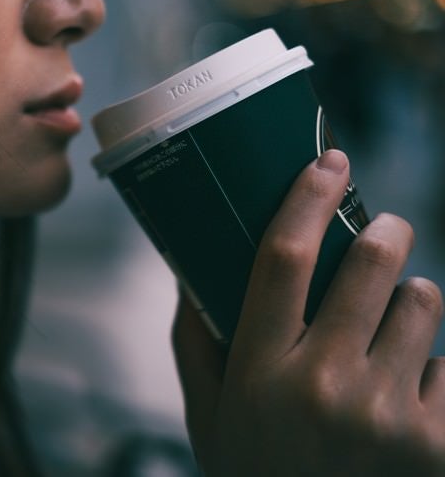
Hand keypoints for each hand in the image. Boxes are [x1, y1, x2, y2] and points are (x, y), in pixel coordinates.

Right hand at [173, 150, 444, 475]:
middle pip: (371, 265)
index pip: (282, 259)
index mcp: (260, 372)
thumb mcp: (208, 414)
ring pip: (424, 304)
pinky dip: (432, 365)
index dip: (307, 200)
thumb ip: (195, 341)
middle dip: (385, 231)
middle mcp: (325, 386)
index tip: (327, 163)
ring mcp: (387, 416)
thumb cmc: (254, 470)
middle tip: (382, 228)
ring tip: (390, 322)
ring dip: (411, 298)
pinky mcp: (437, 442)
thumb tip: (189, 269)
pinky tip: (407, 391)